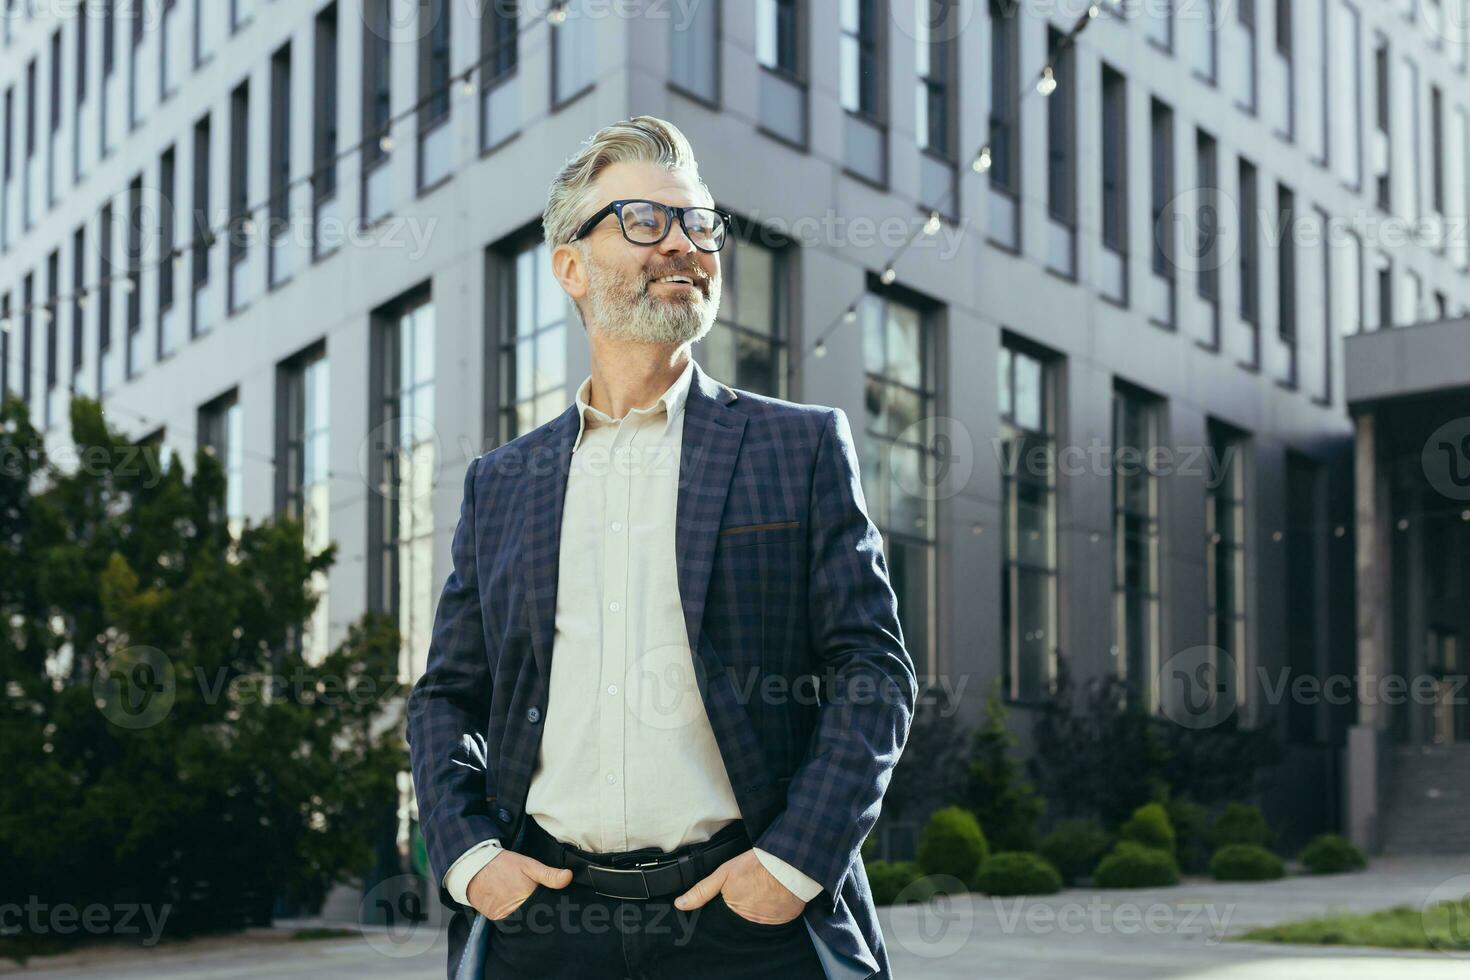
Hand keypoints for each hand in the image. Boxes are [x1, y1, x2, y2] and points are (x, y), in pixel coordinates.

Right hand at [465, 850, 572, 921]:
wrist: (474, 868)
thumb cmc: (504, 865)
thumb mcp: (529, 865)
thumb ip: (549, 874)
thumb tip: (569, 877)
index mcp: (527, 898)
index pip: (547, 913)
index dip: (555, 912)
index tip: (562, 911)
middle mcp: (516, 912)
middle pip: (535, 921)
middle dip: (542, 917)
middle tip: (549, 911)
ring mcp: (504, 918)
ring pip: (523, 924)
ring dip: (530, 920)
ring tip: (536, 912)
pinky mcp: (496, 920)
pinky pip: (511, 924)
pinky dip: (517, 920)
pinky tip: (523, 913)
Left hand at [673, 849, 805, 924]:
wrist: (790, 863)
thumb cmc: (756, 866)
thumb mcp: (724, 873)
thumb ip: (702, 890)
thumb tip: (680, 905)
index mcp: (732, 912)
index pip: (721, 921)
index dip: (722, 912)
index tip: (727, 902)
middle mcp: (748, 922)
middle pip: (738, 922)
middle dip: (739, 912)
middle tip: (747, 895)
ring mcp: (766, 923)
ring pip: (756, 922)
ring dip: (756, 913)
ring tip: (760, 896)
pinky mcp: (784, 920)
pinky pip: (774, 920)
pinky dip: (772, 912)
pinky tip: (772, 899)